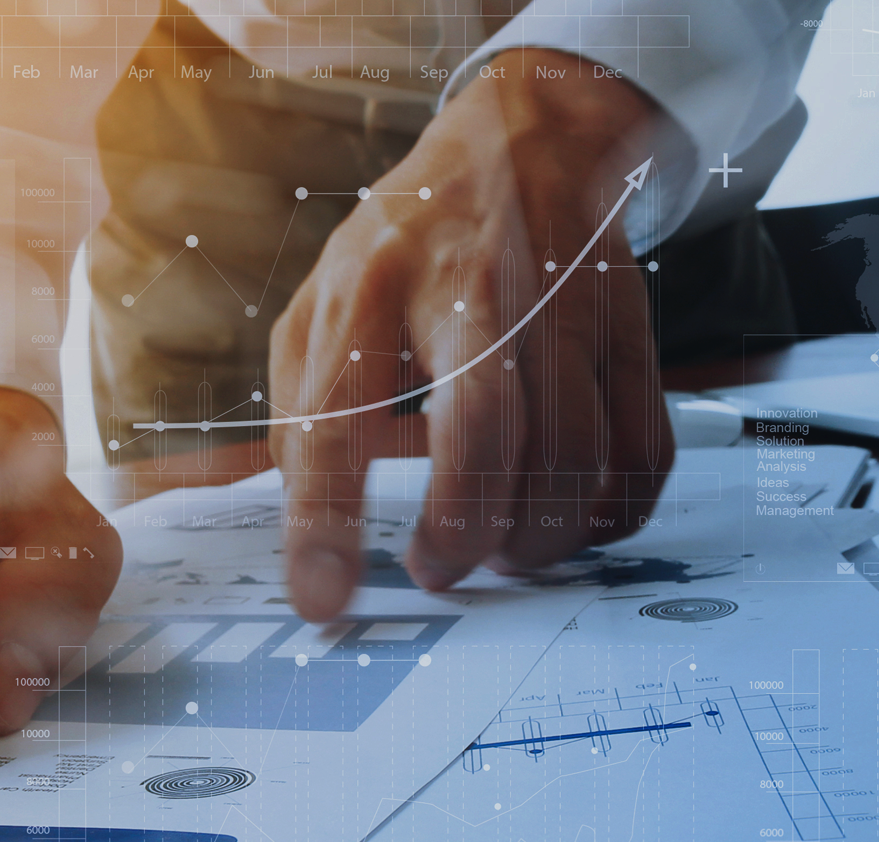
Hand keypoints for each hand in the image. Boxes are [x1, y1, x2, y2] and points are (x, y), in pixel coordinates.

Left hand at [269, 48, 674, 621]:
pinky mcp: (630, 326)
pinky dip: (610, 513)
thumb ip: (301, 413)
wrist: (525, 139)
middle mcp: (466, 289)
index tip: (322, 600)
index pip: (336, 420)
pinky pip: (641, 447)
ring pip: (572, 452)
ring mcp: (561, 302)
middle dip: (460, 529)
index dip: (325, 524)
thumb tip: (304, 535)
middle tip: (439, 569)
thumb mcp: (319, 307)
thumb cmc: (404, 250)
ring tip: (501, 553)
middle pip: (479, 432)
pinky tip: (570, 522)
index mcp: (367, 289)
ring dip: (535, 535)